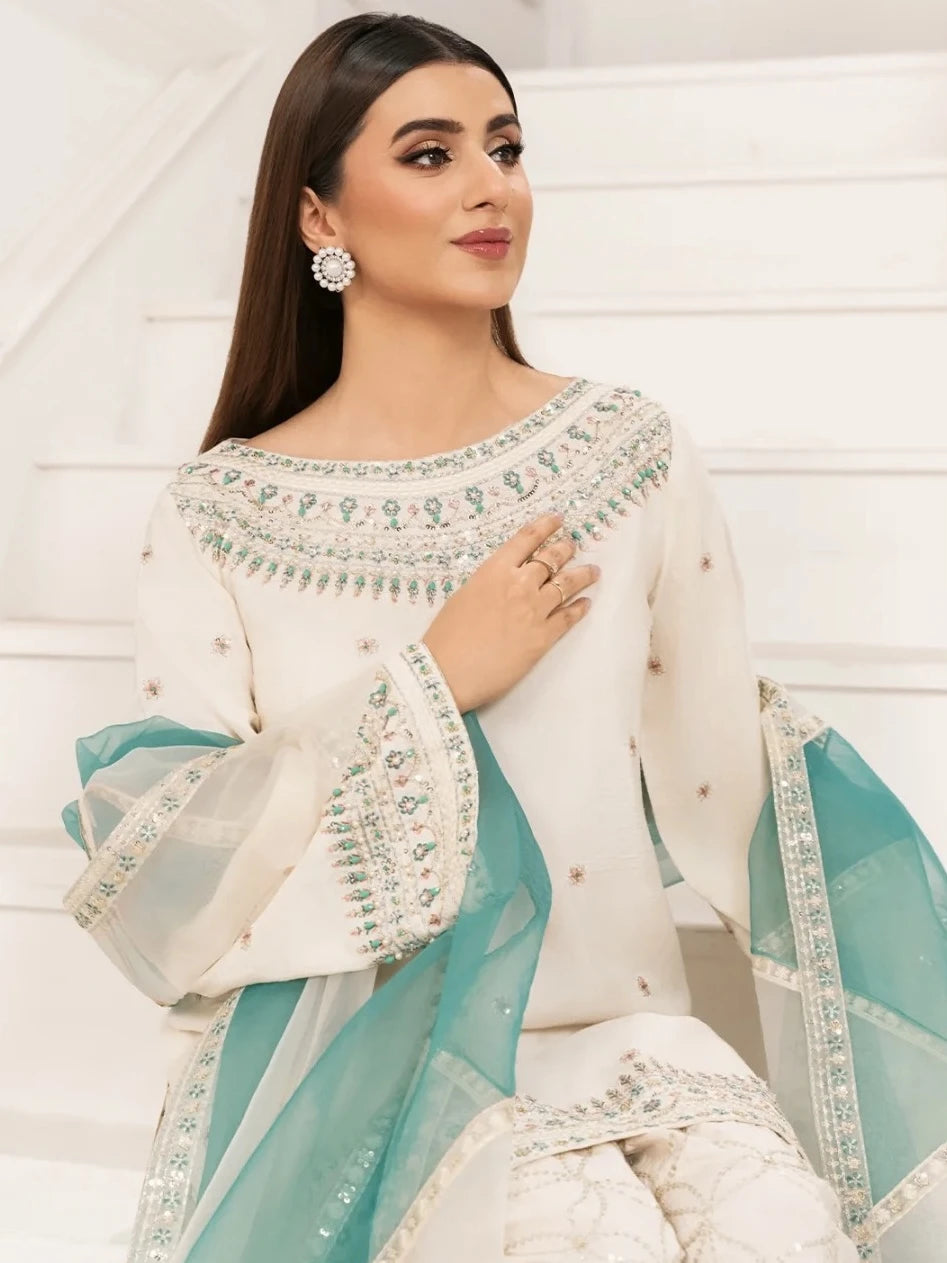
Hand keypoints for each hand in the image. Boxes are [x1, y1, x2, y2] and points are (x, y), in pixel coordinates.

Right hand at [422, 512, 599, 712]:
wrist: (448, 671)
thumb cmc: (446, 636)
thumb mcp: (463, 596)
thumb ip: (487, 584)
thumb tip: (501, 583)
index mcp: (494, 571)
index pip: (526, 539)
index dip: (545, 526)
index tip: (557, 519)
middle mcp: (518, 585)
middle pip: (552, 558)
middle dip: (566, 548)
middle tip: (573, 545)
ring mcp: (534, 610)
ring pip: (567, 584)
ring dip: (583, 575)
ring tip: (593, 571)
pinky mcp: (543, 637)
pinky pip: (568, 617)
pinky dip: (580, 608)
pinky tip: (586, 604)